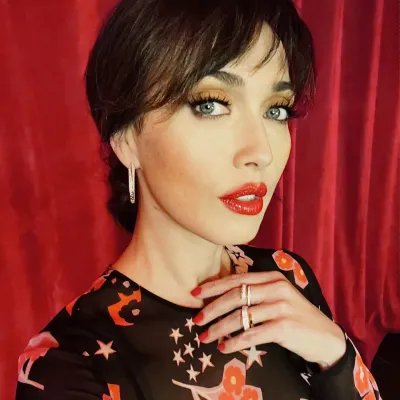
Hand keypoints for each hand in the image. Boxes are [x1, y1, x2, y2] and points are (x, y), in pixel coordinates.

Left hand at [192, 271, 345, 369]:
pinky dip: (235, 341)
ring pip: (241, 316)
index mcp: (272, 278)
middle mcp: (276, 288)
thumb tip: (221, 300)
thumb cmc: (296, 317)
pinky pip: (252, 334)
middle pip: (235, 295)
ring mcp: (281, 307)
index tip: (195, 294)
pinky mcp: (284, 327)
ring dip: (219, 328)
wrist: (326, 338)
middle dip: (212, 308)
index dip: (214, 286)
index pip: (236, 279)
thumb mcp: (278, 298)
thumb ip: (256, 294)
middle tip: (197, 320)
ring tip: (205, 337)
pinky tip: (225, 347)